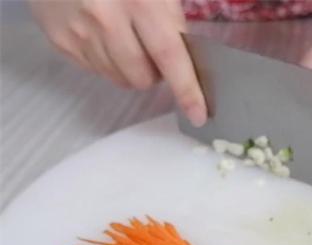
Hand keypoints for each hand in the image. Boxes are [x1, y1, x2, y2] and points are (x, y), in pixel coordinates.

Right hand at [28, 0, 206, 126]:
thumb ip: (171, 18)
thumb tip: (188, 58)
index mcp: (141, 2)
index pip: (170, 56)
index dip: (187, 89)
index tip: (198, 114)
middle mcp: (108, 20)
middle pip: (143, 77)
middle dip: (155, 74)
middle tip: (152, 52)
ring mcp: (80, 32)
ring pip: (119, 79)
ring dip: (130, 70)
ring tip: (126, 40)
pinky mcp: (60, 40)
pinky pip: (95, 70)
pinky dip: (106, 62)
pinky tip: (102, 37)